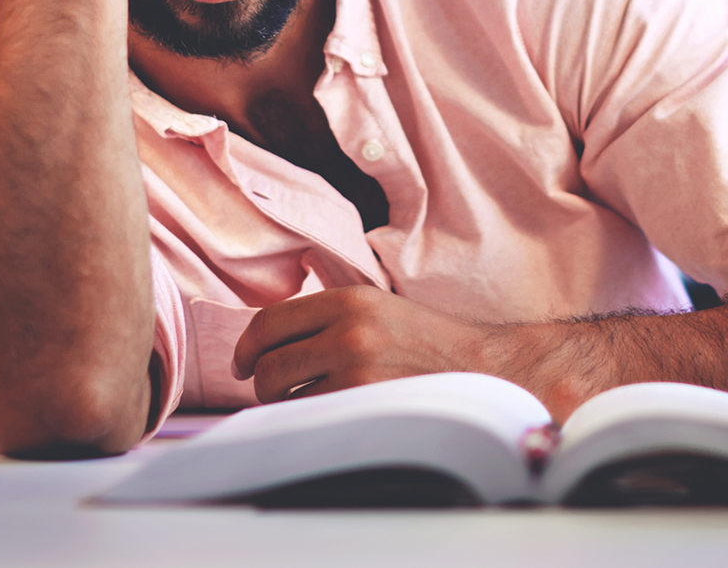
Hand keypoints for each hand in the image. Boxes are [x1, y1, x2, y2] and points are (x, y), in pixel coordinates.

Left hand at [231, 286, 498, 402]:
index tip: (244, 363)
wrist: (483, 369)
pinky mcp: (366, 407)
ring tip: (306, 407)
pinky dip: (310, 426)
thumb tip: (269, 343)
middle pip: (268, 365)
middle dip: (262, 385)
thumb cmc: (427, 344)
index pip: (269, 322)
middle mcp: (348, 331)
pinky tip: (327, 421)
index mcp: (349, 300)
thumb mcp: (379, 309)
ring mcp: (357, 372)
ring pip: (286, 399)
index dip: (246, 348)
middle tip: (275, 393)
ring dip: (286, 409)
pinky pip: (313, 422)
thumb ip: (328, 317)